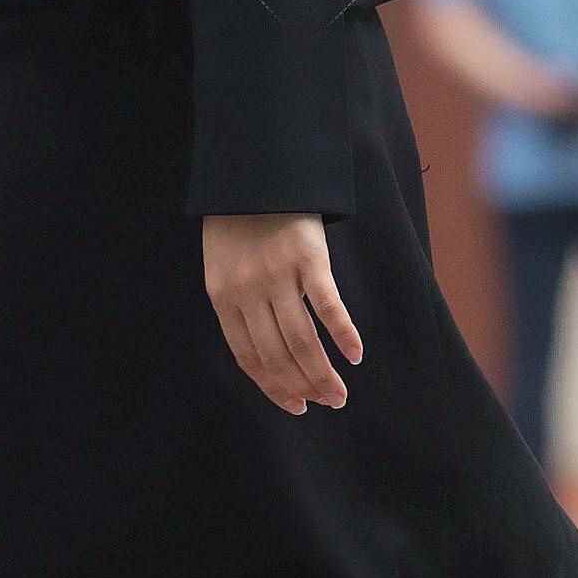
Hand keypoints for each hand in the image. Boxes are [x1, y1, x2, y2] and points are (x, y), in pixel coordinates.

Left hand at [204, 213, 360, 414]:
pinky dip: (343, 334)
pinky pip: (328, 307)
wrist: (254, 171)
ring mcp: (278, 276)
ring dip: (323, 374)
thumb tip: (266, 350)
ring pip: (302, 341)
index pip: (248, 357)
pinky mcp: (308, 258)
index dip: (273, 387)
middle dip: (303, 387)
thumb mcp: (223, 265)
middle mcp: (248, 292)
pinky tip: (355, 354)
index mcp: (223, 297)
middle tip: (328, 403)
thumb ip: (238, 303)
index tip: (295, 405)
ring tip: (339, 394)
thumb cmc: (238, 221)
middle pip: (278, 355)